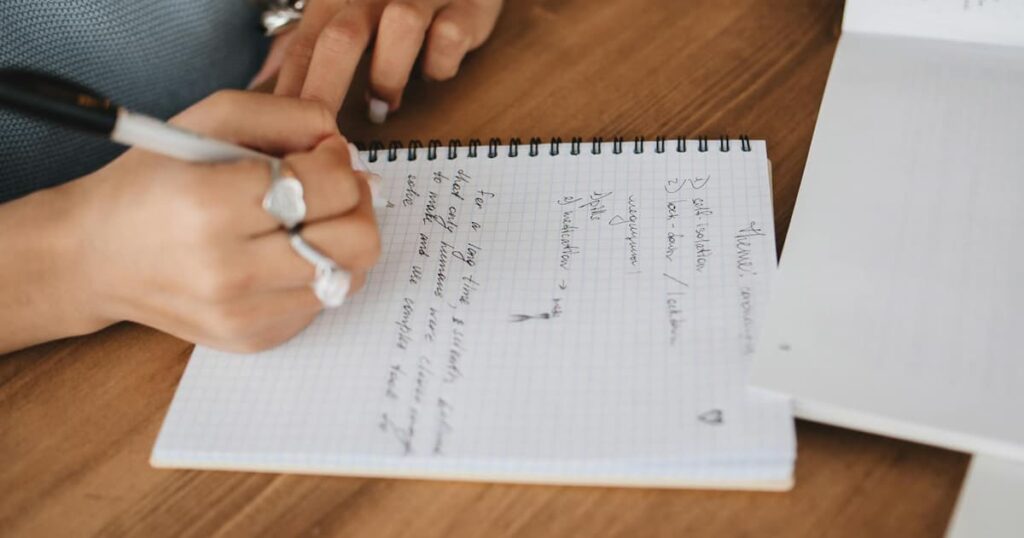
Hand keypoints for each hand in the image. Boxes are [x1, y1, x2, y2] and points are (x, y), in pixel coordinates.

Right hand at [64, 91, 378, 351]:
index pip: (330, 186)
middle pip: (358, 241)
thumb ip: (286, 115)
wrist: (96, 256)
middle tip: (330, 189)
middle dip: (356, 204)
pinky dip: (315, 272)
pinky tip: (281, 253)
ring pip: (350, 276)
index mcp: (212, 206)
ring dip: (341, 240)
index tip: (319, 154)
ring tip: (309, 220)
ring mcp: (244, 313)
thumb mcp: (208, 120)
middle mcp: (230, 270)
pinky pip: (322, 303)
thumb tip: (344, 145)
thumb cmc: (154, 180)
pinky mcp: (253, 339)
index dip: (338, 162)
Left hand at [253, 0, 503, 121]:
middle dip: (328, 88)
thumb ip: (310, 43)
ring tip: (383, 107)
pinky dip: (439, 64)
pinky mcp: (466, 7)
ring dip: (388, 76)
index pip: (306, 43)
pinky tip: (434, 76)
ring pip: (400, 26)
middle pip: (343, 36)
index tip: (286, 134)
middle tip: (324, 136)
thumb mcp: (347, 10)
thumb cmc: (399, 0)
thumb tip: (264, 80)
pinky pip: (450, 37)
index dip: (293, 90)